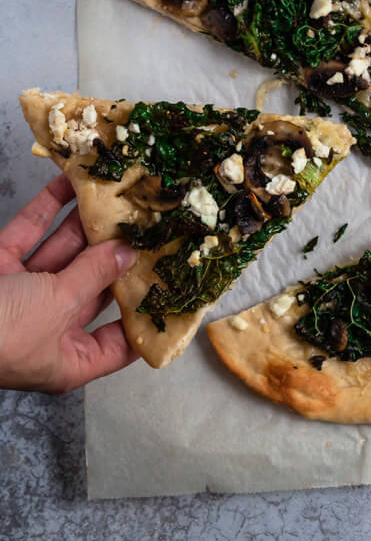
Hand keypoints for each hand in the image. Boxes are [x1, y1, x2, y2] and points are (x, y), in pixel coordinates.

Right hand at [0, 173, 138, 391]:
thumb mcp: (57, 305)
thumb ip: (94, 275)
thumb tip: (127, 253)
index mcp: (68, 359)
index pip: (122, 341)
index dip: (148, 315)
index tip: (177, 282)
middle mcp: (48, 329)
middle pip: (95, 287)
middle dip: (120, 253)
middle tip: (153, 220)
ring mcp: (21, 297)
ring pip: (64, 254)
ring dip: (88, 224)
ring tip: (121, 192)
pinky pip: (29, 235)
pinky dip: (48, 209)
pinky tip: (72, 183)